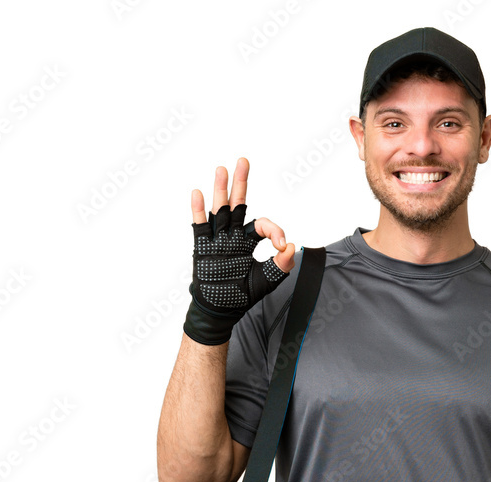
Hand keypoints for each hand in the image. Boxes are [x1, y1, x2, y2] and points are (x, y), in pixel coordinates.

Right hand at [182, 158, 295, 345]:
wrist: (220, 310)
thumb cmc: (241, 294)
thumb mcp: (267, 280)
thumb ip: (281, 265)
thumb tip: (291, 247)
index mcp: (248, 241)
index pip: (263, 225)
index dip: (275, 231)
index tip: (282, 246)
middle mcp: (232, 235)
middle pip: (237, 204)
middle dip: (241, 182)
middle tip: (244, 161)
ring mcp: (217, 240)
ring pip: (219, 210)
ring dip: (221, 190)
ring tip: (222, 170)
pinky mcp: (202, 248)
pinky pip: (200, 226)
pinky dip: (199, 210)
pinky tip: (198, 193)